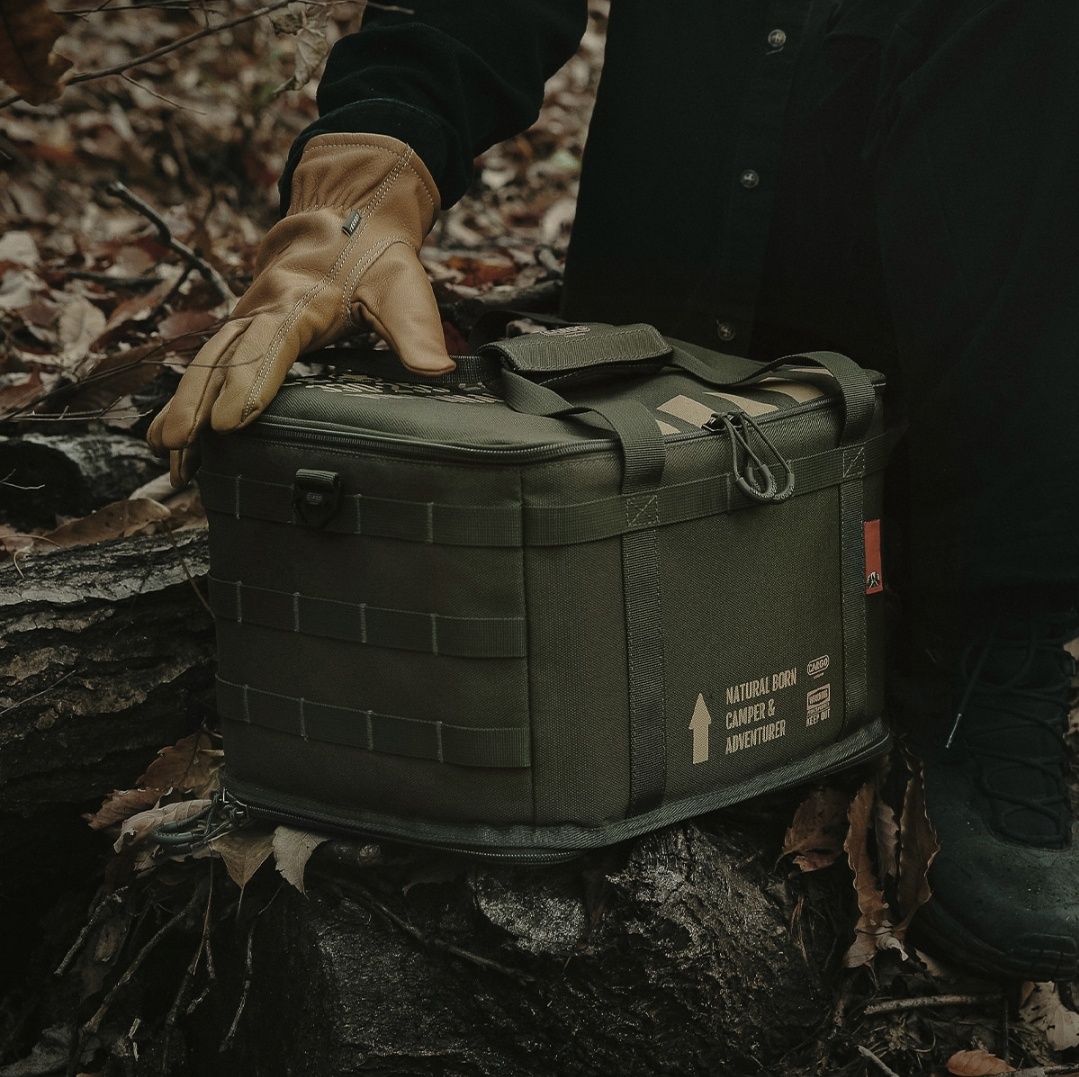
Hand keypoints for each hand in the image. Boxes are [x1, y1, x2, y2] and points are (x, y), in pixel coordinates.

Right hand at [147, 133, 452, 486]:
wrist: (349, 214)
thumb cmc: (374, 256)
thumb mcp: (402, 287)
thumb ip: (415, 329)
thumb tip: (436, 369)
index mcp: (300, 300)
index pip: (269, 345)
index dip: (250, 385)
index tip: (231, 423)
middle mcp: (263, 308)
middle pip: (222, 358)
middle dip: (198, 404)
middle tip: (182, 446)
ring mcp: (248, 317)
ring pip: (206, 362)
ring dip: (183, 406)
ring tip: (165, 451)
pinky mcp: (245, 327)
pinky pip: (208, 363)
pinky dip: (188, 397)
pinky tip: (172, 433)